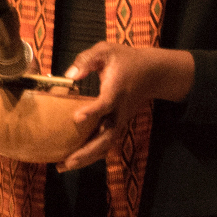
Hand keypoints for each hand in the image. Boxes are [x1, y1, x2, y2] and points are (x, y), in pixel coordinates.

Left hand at [55, 43, 194, 172]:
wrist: (153, 72)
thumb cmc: (125, 59)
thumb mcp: (106, 50)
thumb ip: (86, 60)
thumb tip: (69, 75)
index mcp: (116, 90)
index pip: (105, 104)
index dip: (93, 111)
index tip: (76, 117)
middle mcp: (120, 110)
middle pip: (107, 136)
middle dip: (87, 151)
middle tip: (66, 162)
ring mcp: (121, 119)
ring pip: (106, 144)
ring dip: (87, 157)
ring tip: (63, 166)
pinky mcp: (118, 123)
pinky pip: (106, 142)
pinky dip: (92, 153)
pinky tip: (73, 160)